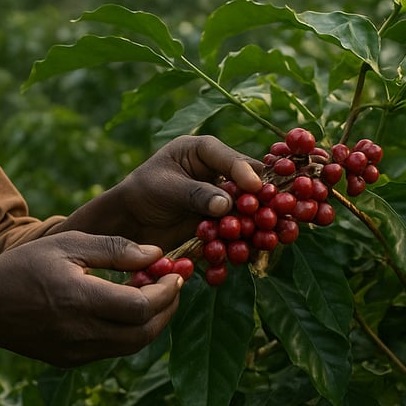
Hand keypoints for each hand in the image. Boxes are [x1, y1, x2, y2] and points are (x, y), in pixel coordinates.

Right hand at [0, 231, 183, 367]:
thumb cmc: (23, 267)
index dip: (166, 291)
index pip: (141, 306)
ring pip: (131, 345)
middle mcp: (82, 332)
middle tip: (173, 286)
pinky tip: (124, 310)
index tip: (176, 273)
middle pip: (144, 332)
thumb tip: (156, 254)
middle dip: (167, 310)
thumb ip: (114, 249)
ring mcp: (76, 351)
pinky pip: (111, 350)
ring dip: (150, 323)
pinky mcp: (70, 360)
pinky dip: (127, 332)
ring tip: (153, 297)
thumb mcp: (67, 244)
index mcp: (80, 299)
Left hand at [60, 134, 263, 249]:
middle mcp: (220, 173)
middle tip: (273, 216)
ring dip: (258, 226)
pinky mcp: (223, 222)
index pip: (232, 158)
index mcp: (205, 151)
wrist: (132, 221)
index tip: (254, 188)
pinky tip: (244, 255)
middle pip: (251, 184)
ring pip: (250, 210)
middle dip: (262, 201)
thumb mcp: (165, 188)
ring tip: (268, 239)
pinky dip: (242, 244)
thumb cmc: (143, 191)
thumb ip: (195, 194)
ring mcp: (224, 198)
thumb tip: (226, 204)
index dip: (245, 172)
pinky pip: (239, 232)